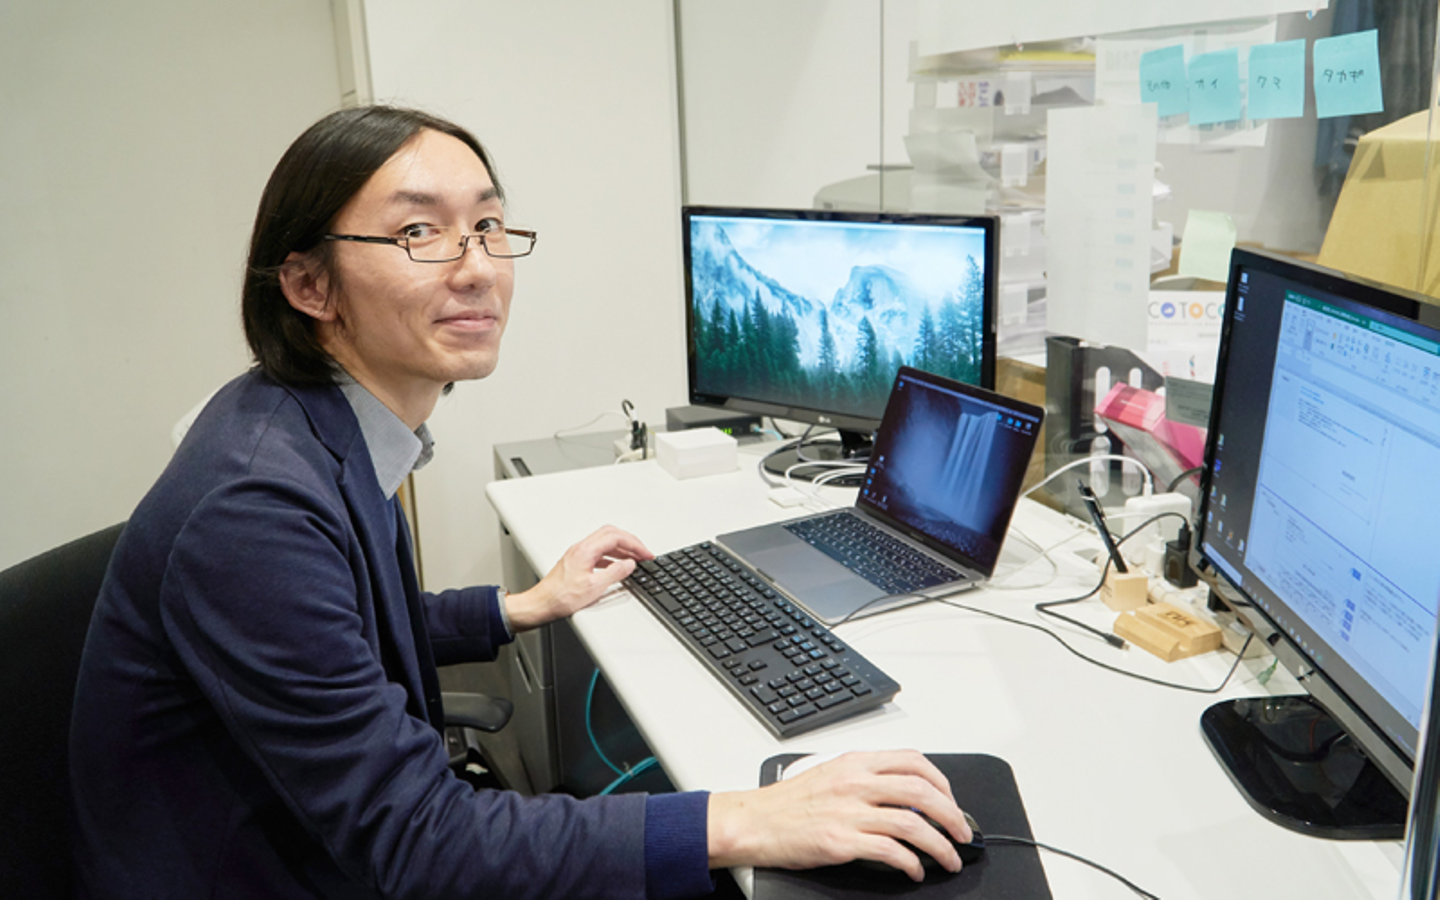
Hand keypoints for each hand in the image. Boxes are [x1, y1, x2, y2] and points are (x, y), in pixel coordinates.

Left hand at [504, 526, 652, 630]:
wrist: (541, 605)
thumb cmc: (560, 598)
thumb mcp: (594, 588)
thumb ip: (615, 573)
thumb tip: (629, 564)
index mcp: (586, 551)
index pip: (615, 537)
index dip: (634, 544)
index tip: (646, 554)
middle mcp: (581, 548)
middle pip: (611, 534)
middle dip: (630, 542)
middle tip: (643, 553)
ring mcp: (578, 554)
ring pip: (605, 542)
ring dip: (622, 549)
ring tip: (635, 560)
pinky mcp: (576, 563)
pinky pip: (599, 553)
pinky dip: (612, 556)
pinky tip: (617, 567)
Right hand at [707, 750, 972, 881]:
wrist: (753, 822)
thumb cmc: (787, 802)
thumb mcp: (830, 775)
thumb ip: (866, 779)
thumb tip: (904, 795)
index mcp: (855, 763)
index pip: (913, 761)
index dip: (942, 783)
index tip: (950, 801)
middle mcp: (855, 783)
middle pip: (921, 792)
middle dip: (952, 815)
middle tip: (962, 834)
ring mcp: (849, 812)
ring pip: (912, 823)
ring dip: (939, 845)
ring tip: (948, 859)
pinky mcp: (841, 842)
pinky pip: (890, 851)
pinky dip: (910, 863)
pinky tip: (914, 871)